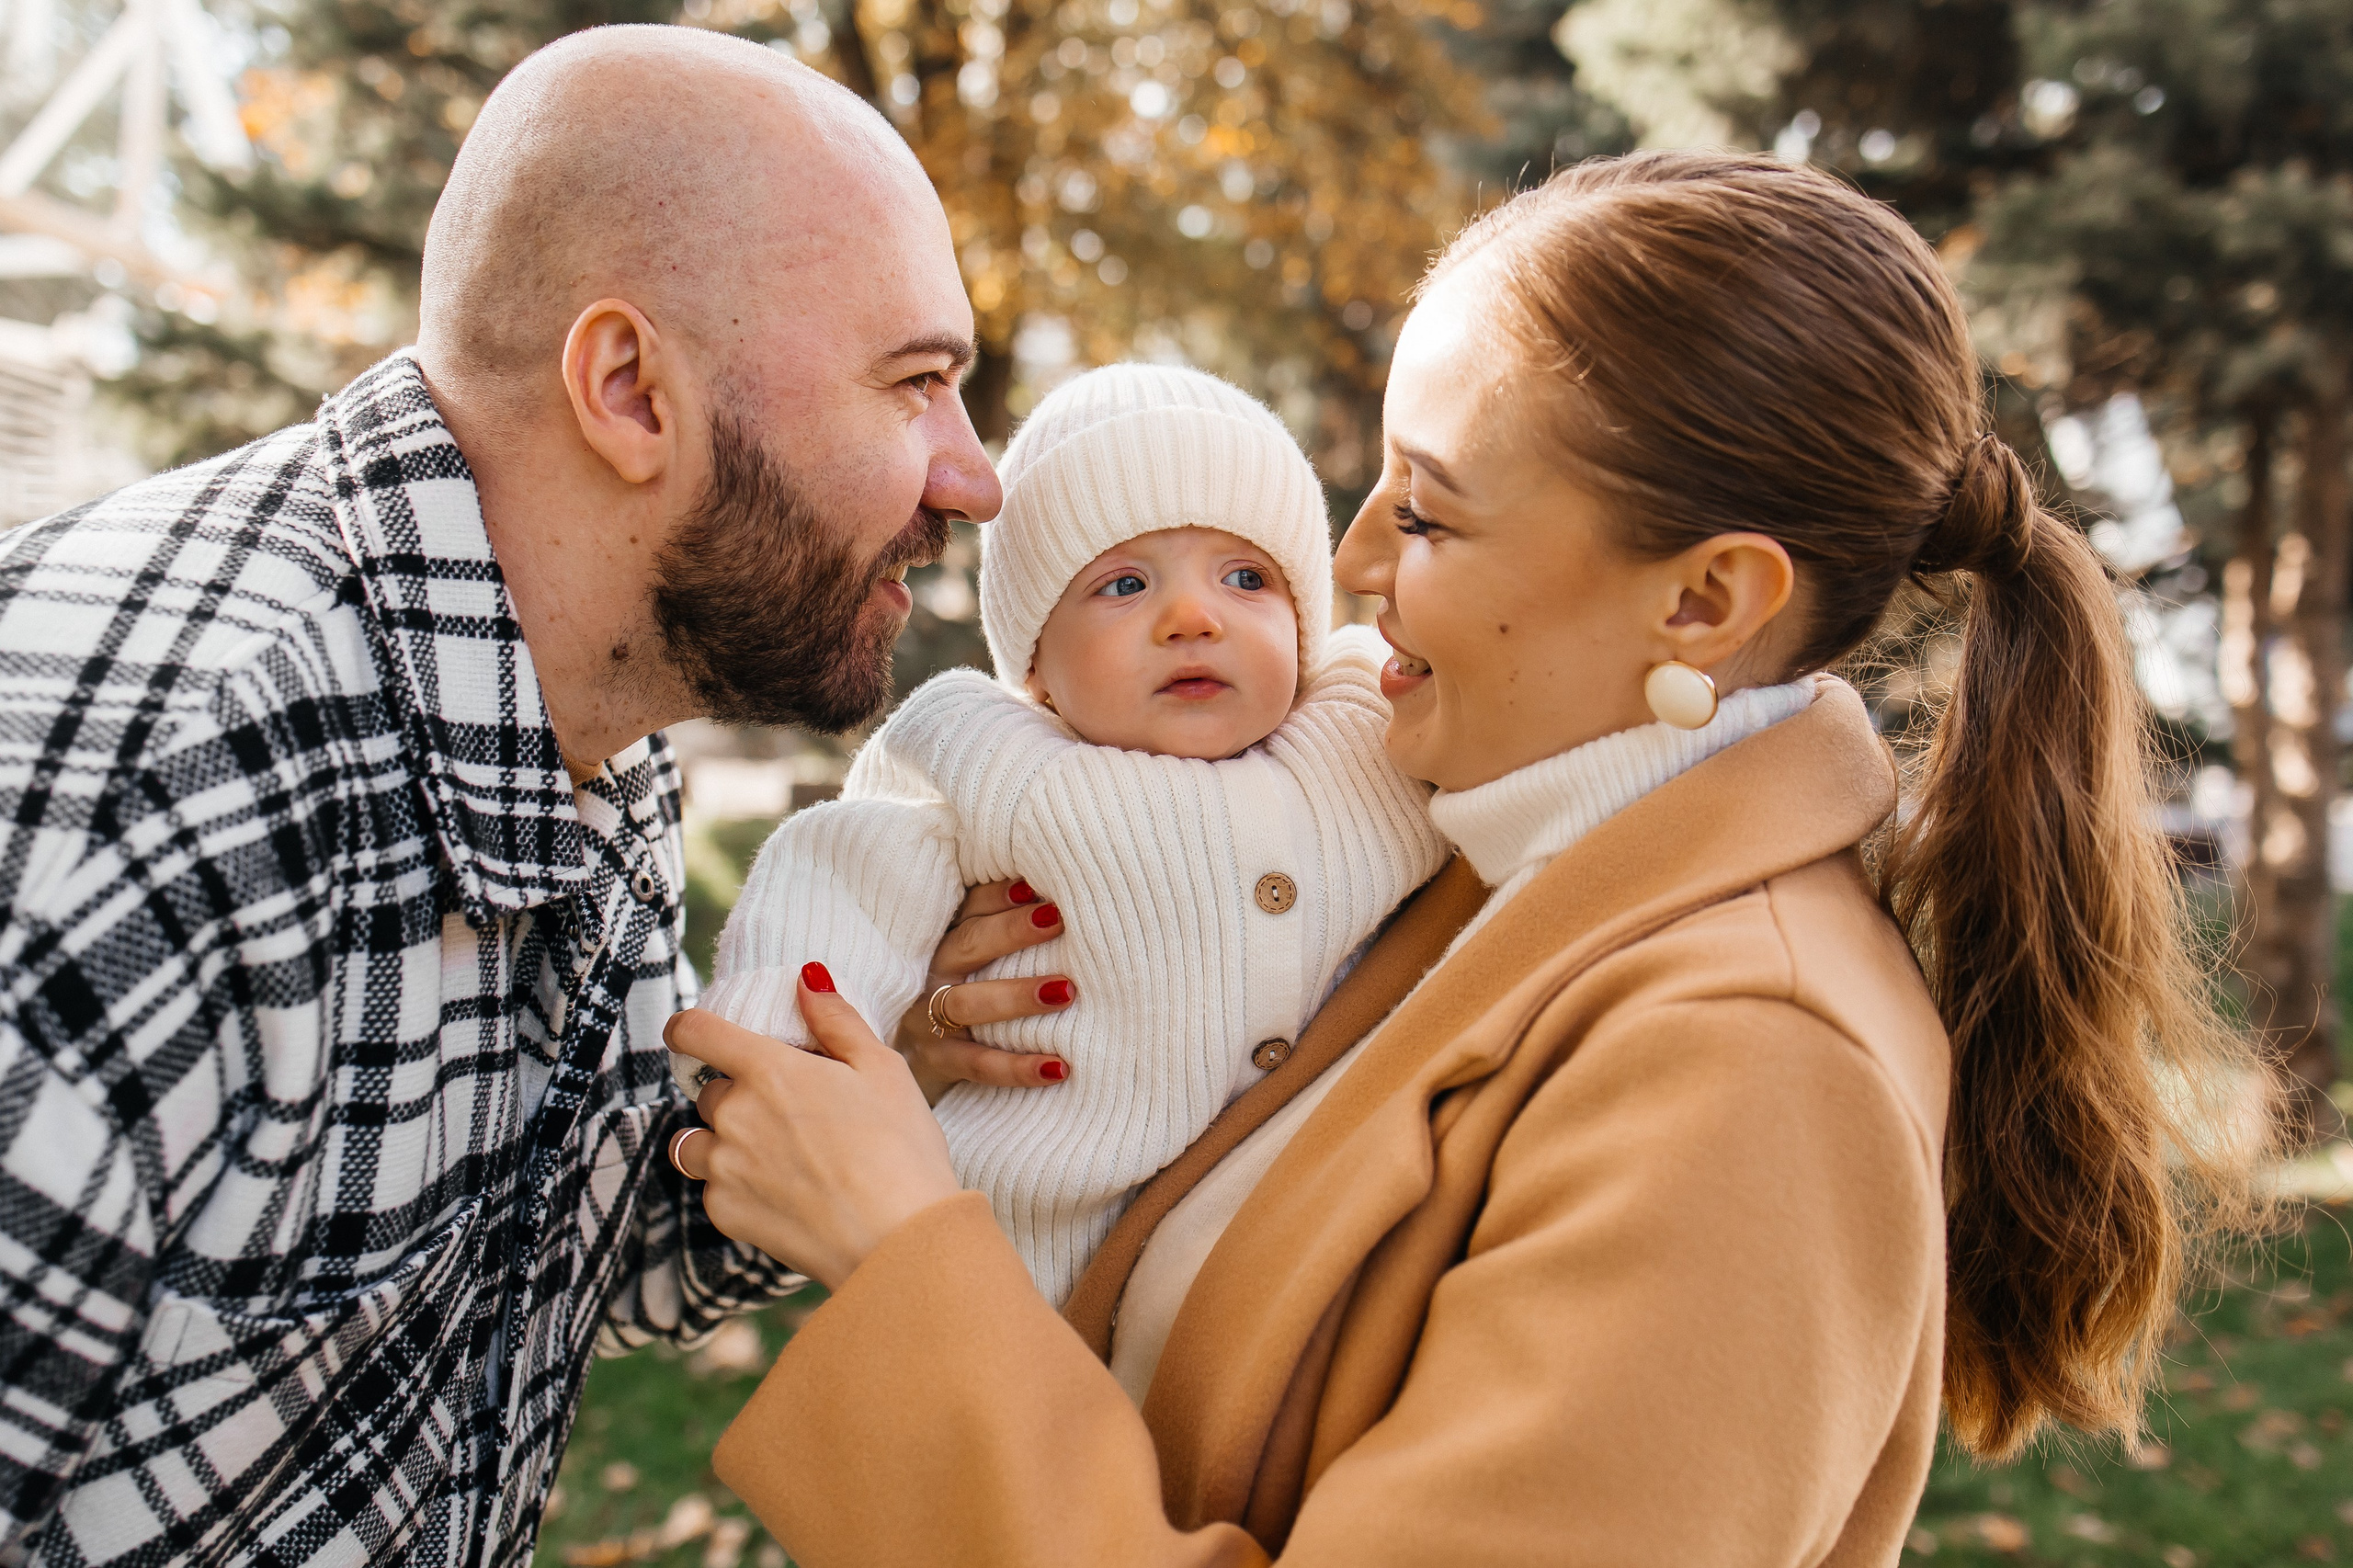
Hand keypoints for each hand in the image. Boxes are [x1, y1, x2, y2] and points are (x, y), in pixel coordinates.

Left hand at [668, 967, 959, 1289]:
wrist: (898, 1241)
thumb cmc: (901, 1150)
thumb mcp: (884, 1068)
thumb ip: (836, 1020)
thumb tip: (807, 978)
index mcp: (769, 1070)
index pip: (695, 1031)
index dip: (690, 1028)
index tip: (698, 1035)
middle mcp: (735, 1115)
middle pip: (709, 1092)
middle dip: (739, 1095)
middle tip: (790, 1113)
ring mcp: (724, 1167)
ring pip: (696, 1142)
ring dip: (721, 1141)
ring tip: (772, 1155)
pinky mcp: (726, 1212)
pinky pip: (712, 1188)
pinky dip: (735, 1186)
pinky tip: (782, 1193)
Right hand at [893, 878, 1074, 1100]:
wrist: (896, 1065)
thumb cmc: (956, 996)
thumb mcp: (965, 960)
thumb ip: (995, 934)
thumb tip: (1056, 905)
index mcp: (939, 940)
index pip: (967, 909)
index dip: (999, 896)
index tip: (1036, 886)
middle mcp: (928, 974)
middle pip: (967, 945)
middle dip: (1011, 932)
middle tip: (1057, 920)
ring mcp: (927, 1020)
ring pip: (968, 1004)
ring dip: (1016, 996)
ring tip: (1065, 991)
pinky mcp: (937, 1062)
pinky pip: (979, 1065)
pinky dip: (1018, 1067)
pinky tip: (1058, 1067)